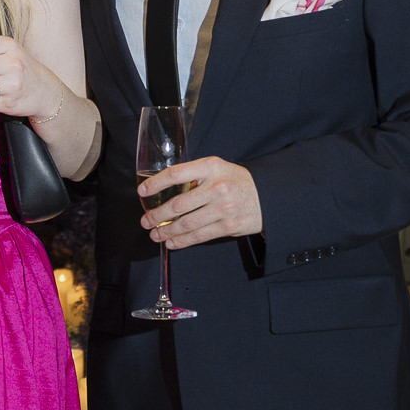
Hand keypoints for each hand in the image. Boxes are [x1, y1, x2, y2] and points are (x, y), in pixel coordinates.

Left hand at [140, 155, 262, 247]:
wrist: (268, 195)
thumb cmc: (236, 181)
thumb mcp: (218, 168)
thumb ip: (195, 175)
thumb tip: (164, 190)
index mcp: (211, 167)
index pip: (176, 174)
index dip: (155, 184)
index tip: (142, 192)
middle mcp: (217, 187)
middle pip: (178, 204)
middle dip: (157, 215)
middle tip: (145, 221)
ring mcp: (223, 208)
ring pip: (186, 223)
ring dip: (166, 231)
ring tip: (155, 234)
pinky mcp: (228, 225)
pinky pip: (199, 236)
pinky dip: (182, 241)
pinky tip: (171, 242)